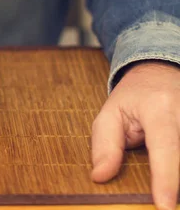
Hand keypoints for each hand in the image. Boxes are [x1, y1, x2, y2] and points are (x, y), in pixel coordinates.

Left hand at [91, 61, 179, 209]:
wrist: (161, 74)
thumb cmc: (133, 97)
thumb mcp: (110, 113)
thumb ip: (104, 145)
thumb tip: (100, 176)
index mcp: (160, 108)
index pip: (166, 147)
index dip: (166, 178)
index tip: (164, 205)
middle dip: (173, 181)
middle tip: (162, 199)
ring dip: (176, 175)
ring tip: (164, 186)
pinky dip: (178, 168)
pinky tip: (170, 173)